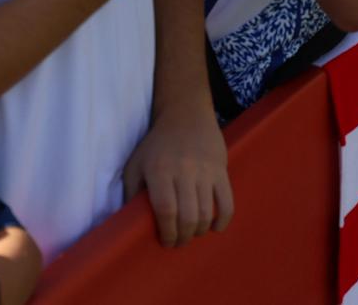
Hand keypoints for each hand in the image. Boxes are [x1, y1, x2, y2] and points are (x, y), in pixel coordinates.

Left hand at [123, 101, 232, 246]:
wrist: (186, 115)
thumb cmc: (157, 143)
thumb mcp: (135, 163)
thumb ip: (132, 192)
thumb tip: (130, 220)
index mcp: (160, 170)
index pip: (166, 209)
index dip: (167, 231)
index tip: (165, 242)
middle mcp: (184, 171)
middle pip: (187, 215)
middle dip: (183, 236)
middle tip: (178, 242)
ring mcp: (206, 170)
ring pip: (207, 211)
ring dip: (200, 230)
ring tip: (192, 234)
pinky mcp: (221, 169)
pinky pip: (227, 200)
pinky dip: (223, 219)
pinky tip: (216, 227)